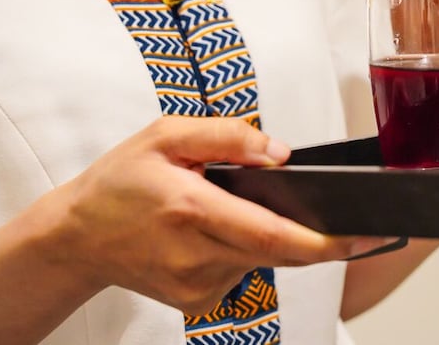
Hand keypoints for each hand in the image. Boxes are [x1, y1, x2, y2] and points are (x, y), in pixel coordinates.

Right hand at [53, 115, 387, 314]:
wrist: (75, 237)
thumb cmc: (120, 181)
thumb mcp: (165, 135)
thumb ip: (227, 137)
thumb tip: (280, 153)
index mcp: (191, 210)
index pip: (272, 234)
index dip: (324, 241)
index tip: (363, 237)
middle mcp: (196, 255)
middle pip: (280, 254)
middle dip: (322, 241)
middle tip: (358, 227)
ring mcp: (195, 285)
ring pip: (263, 262)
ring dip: (273, 237)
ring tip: (240, 208)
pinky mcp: (195, 302)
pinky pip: (242, 273)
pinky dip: (247, 251)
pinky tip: (222, 232)